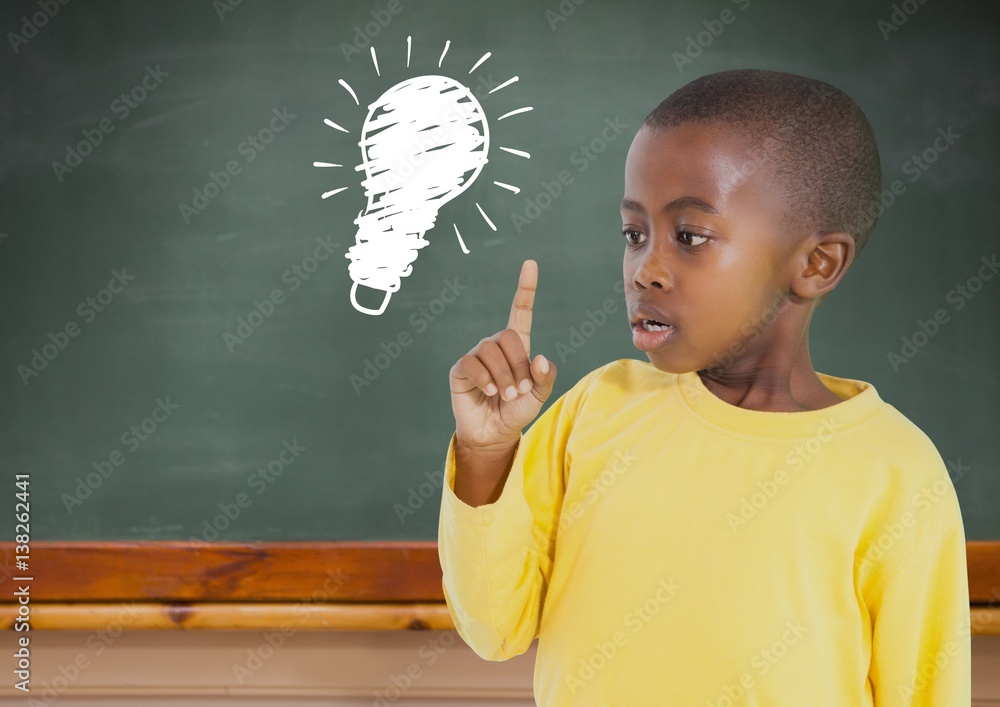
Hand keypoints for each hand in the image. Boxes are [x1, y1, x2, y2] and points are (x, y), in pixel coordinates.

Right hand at [449, 259, 557, 450]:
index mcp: (517, 346)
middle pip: (508, 336)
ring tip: (508, 395)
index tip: (530, 264)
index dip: (525, 288)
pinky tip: (491, 392)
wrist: (495, 433)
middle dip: (519, 365)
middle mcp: (495, 345)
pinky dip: (486, 379)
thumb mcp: (539, 395)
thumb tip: (539, 358)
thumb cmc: (517, 411)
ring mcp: (476, 355)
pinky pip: (473, 363)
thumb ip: (545, 377)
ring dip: (505, 376)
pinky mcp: (461, 369)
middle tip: (521, 390)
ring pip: (491, 350)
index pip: (520, 311)